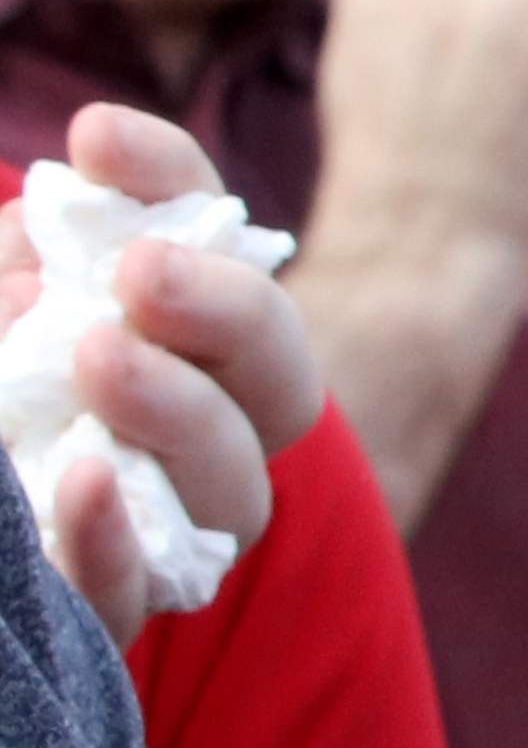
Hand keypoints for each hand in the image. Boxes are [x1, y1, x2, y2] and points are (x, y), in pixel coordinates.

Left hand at [26, 105, 303, 640]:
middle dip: (228, 313)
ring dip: (182, 415)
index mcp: (187, 348)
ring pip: (236, 490)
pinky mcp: (104, 610)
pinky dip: (114, 542)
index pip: (215, 248)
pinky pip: (132, 595)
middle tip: (141, 272)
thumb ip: (20, 266)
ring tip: (98, 357)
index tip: (95, 138)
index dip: (171, 185)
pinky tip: (81, 483)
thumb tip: (33, 274)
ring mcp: (168, 533)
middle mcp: (209, 442)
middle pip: (280, 384)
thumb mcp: (0, 297)